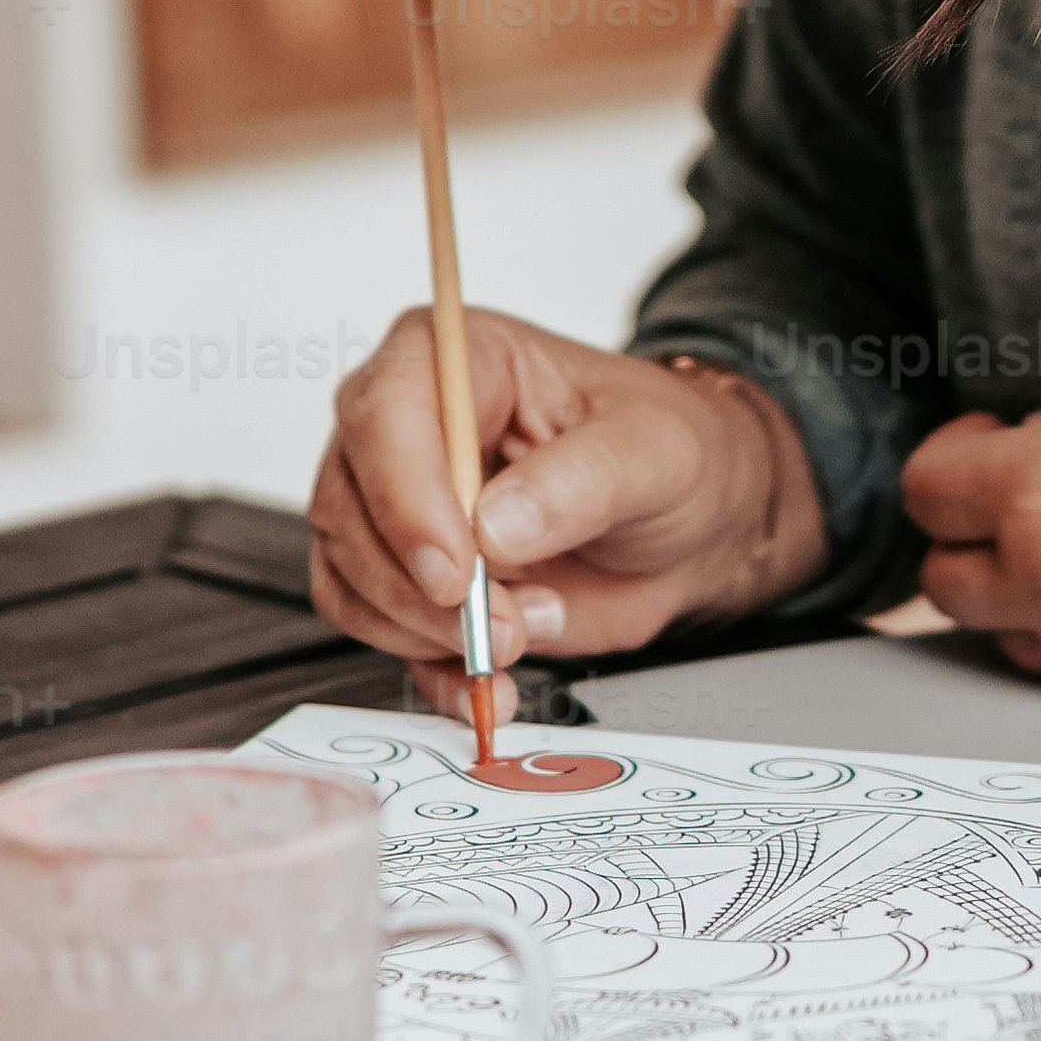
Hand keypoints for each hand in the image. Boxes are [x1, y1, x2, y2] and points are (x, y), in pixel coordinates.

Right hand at [309, 307, 824, 707]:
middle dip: (419, 587)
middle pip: (350, 506)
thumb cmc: (671, 455)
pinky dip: (428, 668)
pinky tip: (487, 680)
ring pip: (351, 576)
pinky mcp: (410, 577)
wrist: (691, 523)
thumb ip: (580, 482)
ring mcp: (400, 505)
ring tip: (523, 631)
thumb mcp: (655, 452)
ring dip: (427, 630)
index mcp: (459, 359)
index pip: (385, 413)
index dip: (406, 496)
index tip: (456, 567)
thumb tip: (495, 526)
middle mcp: (410, 428)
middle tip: (504, 624)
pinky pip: (378, 630)